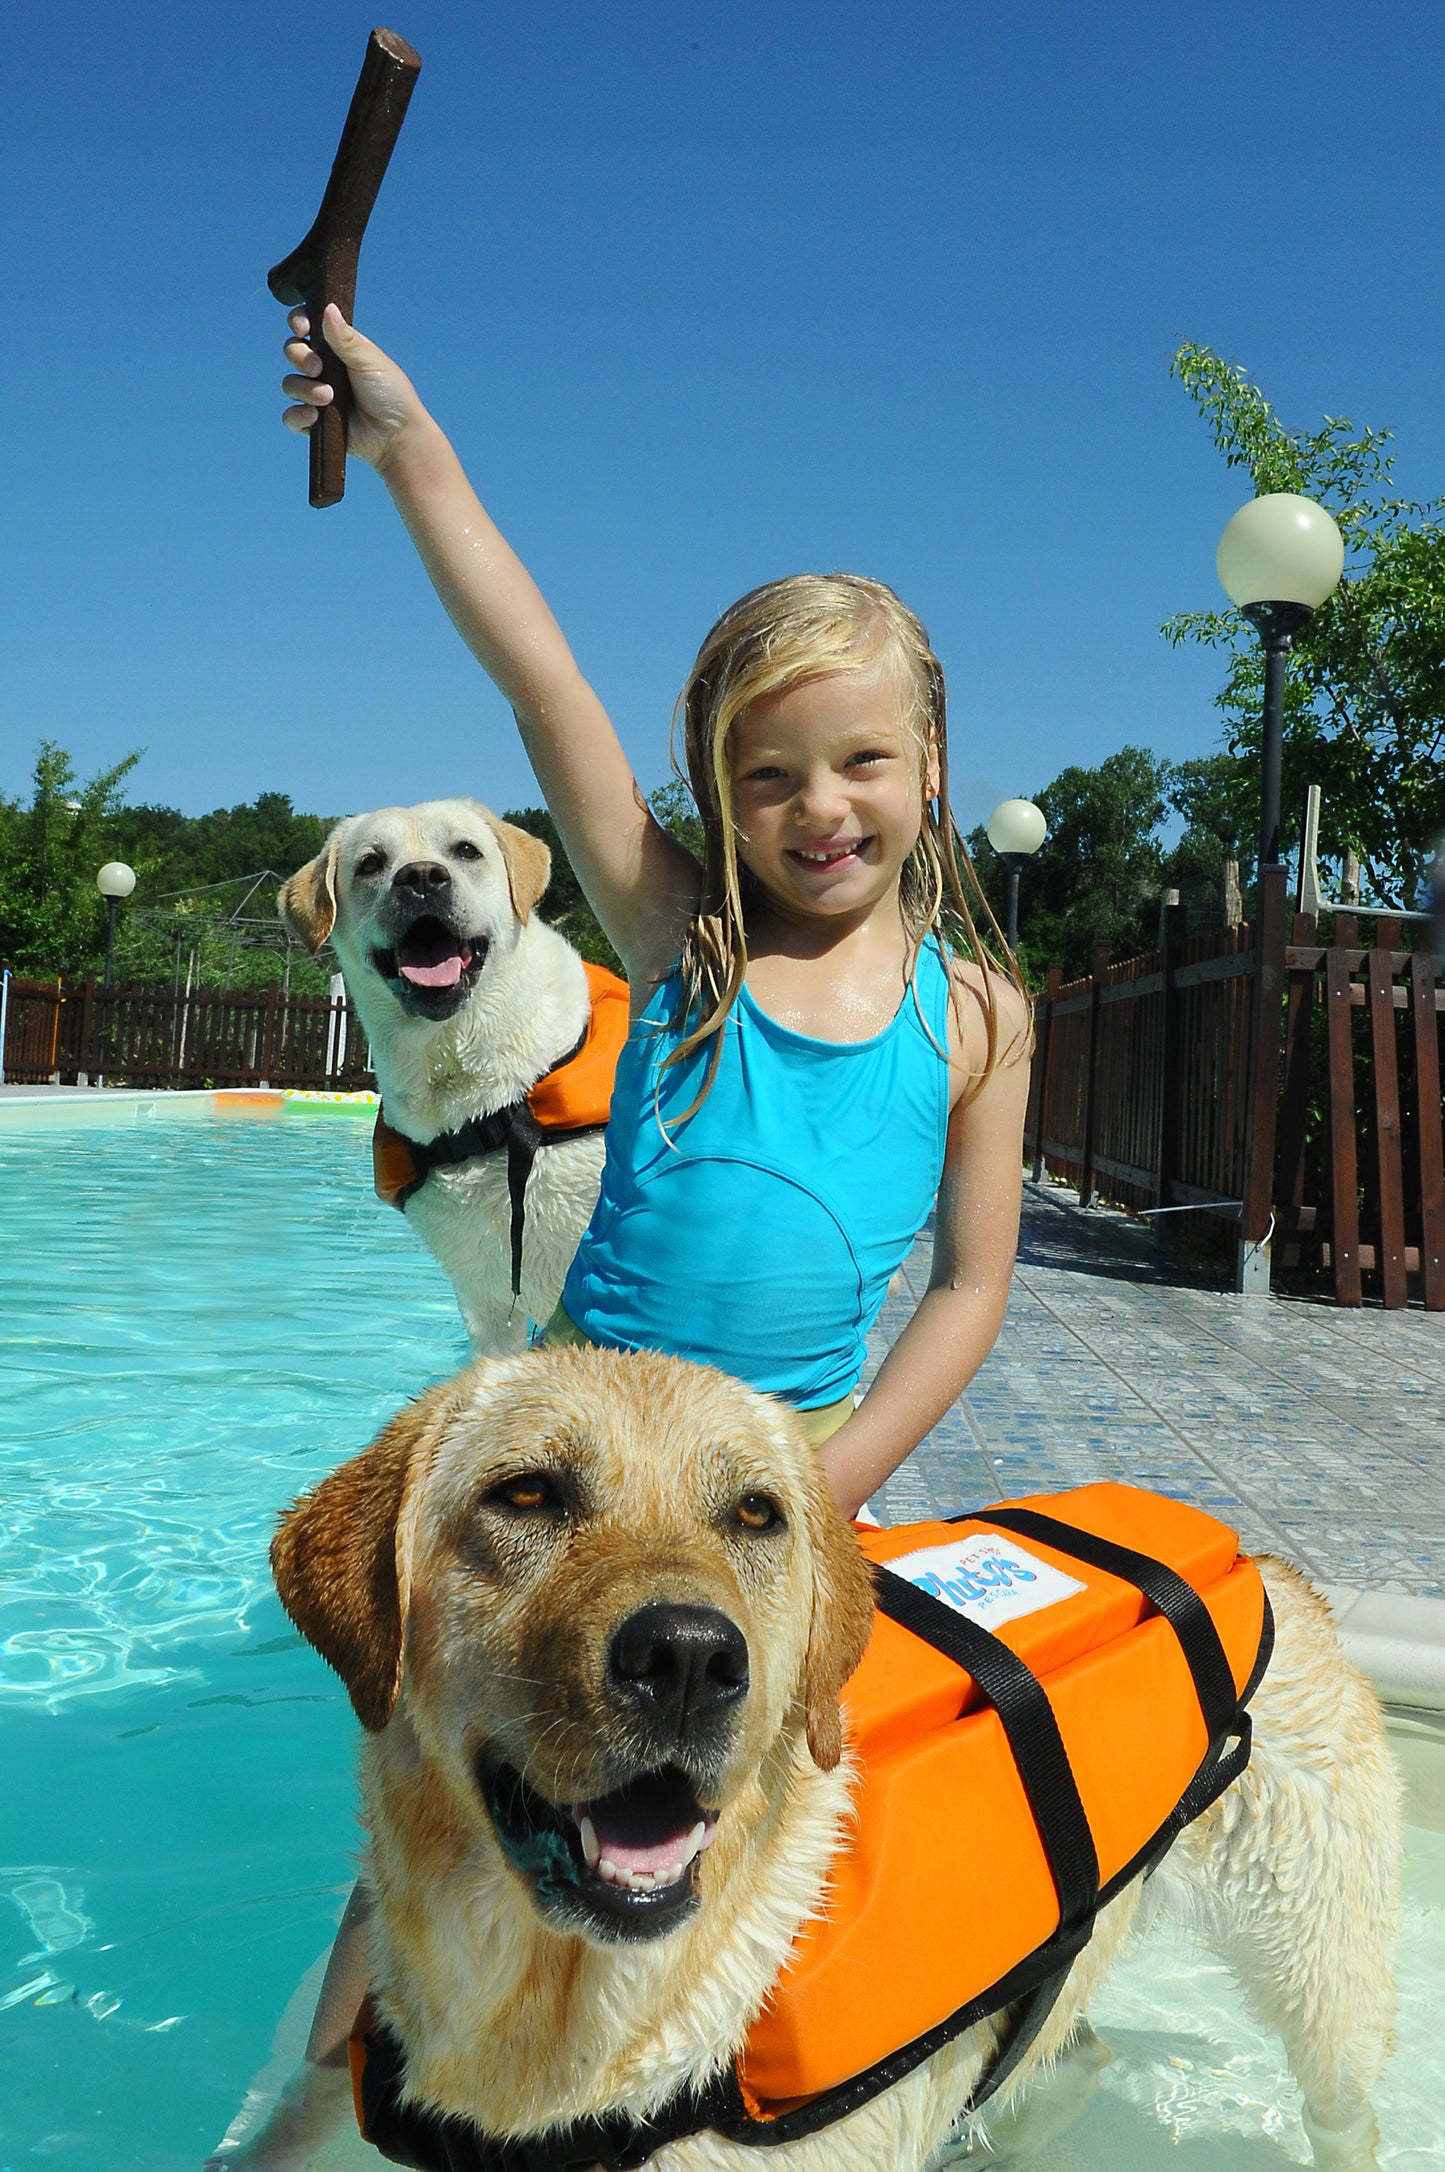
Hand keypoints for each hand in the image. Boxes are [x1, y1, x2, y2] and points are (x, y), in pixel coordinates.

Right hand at [281, 304, 425, 472]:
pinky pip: (291, 417)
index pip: (307, 327)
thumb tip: (327, 307)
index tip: (303, 328)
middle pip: (292, 351)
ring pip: (290, 384)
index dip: (298, 323)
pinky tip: (315, 416)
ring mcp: (317, 396)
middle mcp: (324, 369)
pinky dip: (298, 416)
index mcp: (337, 348)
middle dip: (299, 356)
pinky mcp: (315, 423)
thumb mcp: (369, 360)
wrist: (397, 435)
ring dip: (304, 389)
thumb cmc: (391, 393)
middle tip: (319, 368)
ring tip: (328, 397)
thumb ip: (345, 337)